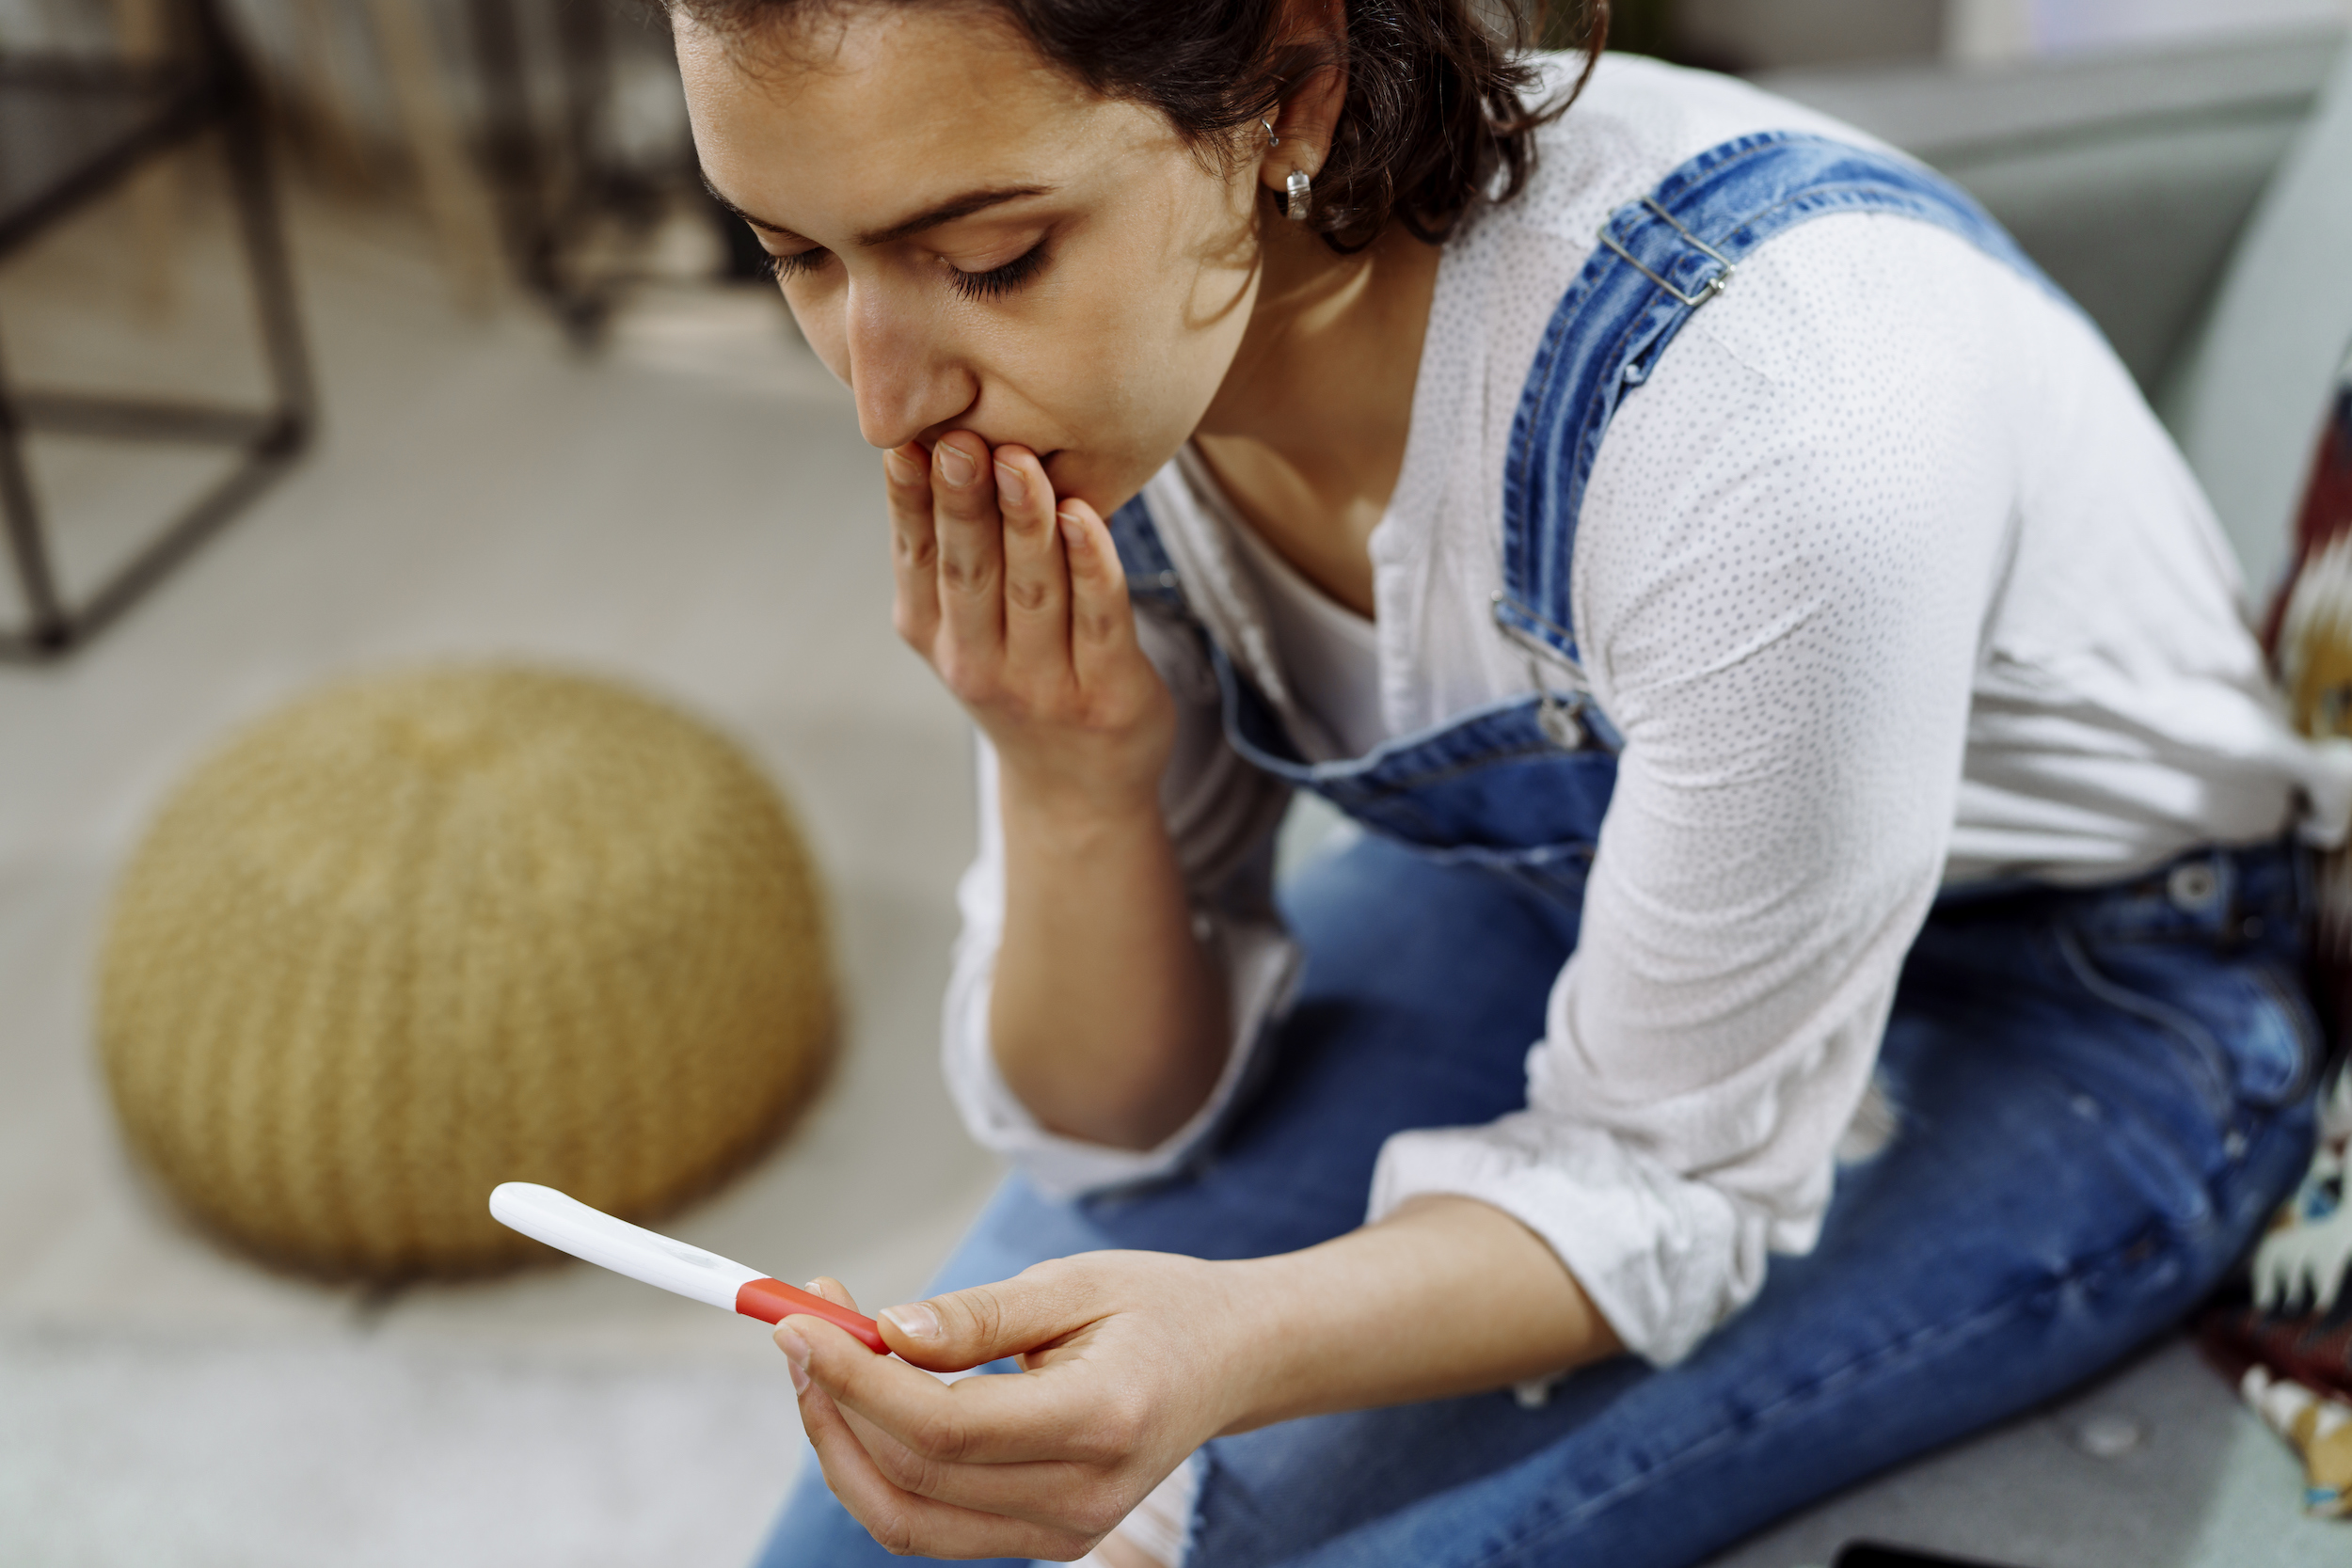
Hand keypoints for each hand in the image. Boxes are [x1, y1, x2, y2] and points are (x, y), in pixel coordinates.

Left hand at [777, 1256, 1239, 1560]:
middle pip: (913, 1481)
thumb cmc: (1157, 1307)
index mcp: (1102, 1422)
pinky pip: (930, 1522)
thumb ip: (979, 1316)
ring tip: (820, 1359)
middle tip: (798, 1324)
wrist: (1230, 1362)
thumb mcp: (1075, 1283)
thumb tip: (884, 1332)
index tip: (797, 1320)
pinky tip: (864, 1397)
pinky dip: (878, 1465)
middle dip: (832, 1404)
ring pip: (907, 1518)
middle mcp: (1082, 1497)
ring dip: (842, 1442)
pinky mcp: (1043, 1538)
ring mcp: (1065, 1532)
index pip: (945, 1427)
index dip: (855, 1380)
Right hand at [887, 434, 1174, 817]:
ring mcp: (1043, 685)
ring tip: (1018, 461)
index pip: (916, 557)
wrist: (1077, 788)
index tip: (910, 440)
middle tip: (960, 439)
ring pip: (1032, 590)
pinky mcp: (1107, 694)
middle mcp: (978, 664)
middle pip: (968, 570)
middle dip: (962, 502)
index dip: (911, 500)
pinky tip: (1084, 515)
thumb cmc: (1023, 676)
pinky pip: (1099, 618)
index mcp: (933, 635)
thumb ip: (953, 550)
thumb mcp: (965, 626)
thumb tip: (935, 436)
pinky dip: (1092, 564)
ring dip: (1024, 522)